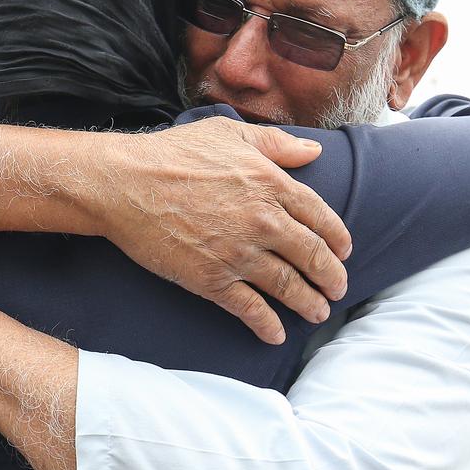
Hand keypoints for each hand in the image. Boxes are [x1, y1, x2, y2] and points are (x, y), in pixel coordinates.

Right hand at [93, 116, 351, 343]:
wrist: (125, 185)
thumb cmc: (173, 153)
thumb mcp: (229, 134)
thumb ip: (276, 144)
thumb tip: (314, 152)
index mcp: (271, 184)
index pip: (321, 217)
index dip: (338, 238)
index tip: (344, 251)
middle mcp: (264, 221)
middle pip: (312, 256)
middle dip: (331, 277)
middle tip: (338, 288)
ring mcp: (239, 254)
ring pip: (289, 287)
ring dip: (308, 304)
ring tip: (317, 312)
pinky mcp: (212, 280)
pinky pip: (251, 310)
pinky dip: (267, 326)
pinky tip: (275, 335)